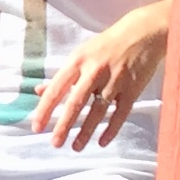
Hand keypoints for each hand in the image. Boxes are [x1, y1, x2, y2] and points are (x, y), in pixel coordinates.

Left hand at [31, 4, 168, 150]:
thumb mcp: (80, 54)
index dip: (45, 109)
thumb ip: (62, 76)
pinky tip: (102, 142)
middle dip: (64, 125)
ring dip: (86, 131)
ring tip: (76, 147)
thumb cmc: (106, 45)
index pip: (56, 89)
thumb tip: (39, 92)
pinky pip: (120, 113)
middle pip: (76, 103)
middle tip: (54, 143)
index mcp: (77, 61)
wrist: (142, 33)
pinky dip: (111, 129)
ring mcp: (115, 80)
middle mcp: (95, 71)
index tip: (36, 127)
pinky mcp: (133, 88)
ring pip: (98, 111)